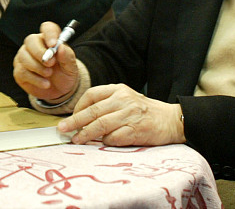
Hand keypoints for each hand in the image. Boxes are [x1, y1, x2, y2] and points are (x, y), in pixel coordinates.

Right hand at [13, 21, 78, 102]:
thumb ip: (67, 56)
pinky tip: (45, 83)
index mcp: (49, 39)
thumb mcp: (71, 66)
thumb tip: (61, 47)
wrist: (59, 90)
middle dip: (40, 53)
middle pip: (30, 40)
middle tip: (51, 64)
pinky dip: (35, 79)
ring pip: (24, 57)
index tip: (53, 44)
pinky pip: (22, 71)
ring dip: (38, 68)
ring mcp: (24, 57)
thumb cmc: (64, 73)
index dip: (49, 34)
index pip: (47, 28)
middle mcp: (34, 45)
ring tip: (49, 75)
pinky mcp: (19, 71)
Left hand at [58, 83, 184, 146]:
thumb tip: (81, 117)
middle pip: (93, 111)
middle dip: (74, 122)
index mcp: (118, 89)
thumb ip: (106, 104)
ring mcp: (130, 115)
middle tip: (63, 129)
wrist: (171, 120)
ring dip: (86, 134)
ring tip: (76, 140)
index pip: (91, 95)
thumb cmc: (144, 111)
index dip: (78, 107)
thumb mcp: (125, 99)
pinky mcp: (136, 130)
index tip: (70, 117)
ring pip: (101, 125)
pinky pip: (114, 138)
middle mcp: (123, 100)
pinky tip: (102, 143)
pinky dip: (105, 142)